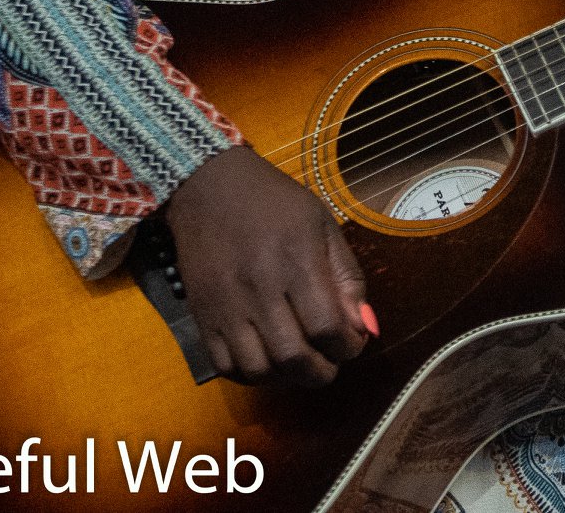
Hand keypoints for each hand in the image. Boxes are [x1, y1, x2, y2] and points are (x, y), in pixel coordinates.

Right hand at [163, 145, 373, 386]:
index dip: (348, 347)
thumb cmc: (274, 202)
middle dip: (321, 373)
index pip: (327, 327)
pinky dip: (250, 374)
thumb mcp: (323, 223)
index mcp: (296, 260)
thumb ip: (346, 275)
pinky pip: (224, 365)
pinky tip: (267, 360)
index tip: (353, 343)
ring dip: (286, 378)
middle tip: (330, 365)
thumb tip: (363, 325)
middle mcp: (259, 287)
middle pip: (293, 357)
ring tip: (299, 364)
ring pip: (258, 369)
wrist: (208, 186)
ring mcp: (225, 305)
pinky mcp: (201, 314)